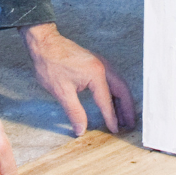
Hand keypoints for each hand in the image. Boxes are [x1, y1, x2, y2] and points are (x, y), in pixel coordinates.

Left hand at [22, 24, 136, 136]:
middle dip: (127, 108)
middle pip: (122, 90)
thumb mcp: (61, 92)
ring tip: (125, 117)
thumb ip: (74, 112)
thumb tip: (80, 129)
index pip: (107, 101)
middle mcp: (103, 67)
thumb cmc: (50, 64)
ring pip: (119, 84)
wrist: (44, 43)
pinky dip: (116, 93)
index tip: (115, 131)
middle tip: (131, 124)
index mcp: (96, 74)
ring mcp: (100, 64)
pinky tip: (112, 102)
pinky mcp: (96, 63)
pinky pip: (112, 80)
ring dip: (123, 101)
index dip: (112, 118)